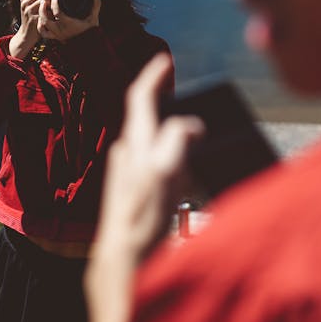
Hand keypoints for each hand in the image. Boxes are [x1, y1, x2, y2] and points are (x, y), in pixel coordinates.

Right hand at [8, 0, 55, 59]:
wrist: (26, 35)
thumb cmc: (32, 20)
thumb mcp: (30, 7)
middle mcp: (24, 3)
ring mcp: (28, 10)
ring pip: (44, 0)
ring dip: (52, 2)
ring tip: (54, 7)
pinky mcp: (34, 17)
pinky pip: (46, 10)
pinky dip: (51, 10)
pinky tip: (52, 14)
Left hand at [37, 0, 100, 42]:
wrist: (89, 46)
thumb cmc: (91, 32)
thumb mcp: (94, 17)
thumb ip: (96, 4)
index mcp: (67, 23)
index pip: (56, 9)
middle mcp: (60, 29)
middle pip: (45, 17)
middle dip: (43, 6)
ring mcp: (56, 34)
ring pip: (42, 25)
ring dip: (40, 15)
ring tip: (42, 6)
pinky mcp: (55, 37)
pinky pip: (43, 33)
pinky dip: (40, 26)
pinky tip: (42, 19)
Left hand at [85, 54, 201, 321]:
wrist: (121, 263)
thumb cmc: (141, 220)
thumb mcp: (164, 175)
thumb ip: (176, 143)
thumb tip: (189, 123)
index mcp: (135, 144)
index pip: (140, 97)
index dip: (153, 75)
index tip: (165, 58)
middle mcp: (128, 155)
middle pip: (146, 117)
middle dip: (166, 102)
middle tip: (186, 92)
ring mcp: (130, 175)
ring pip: (152, 142)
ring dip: (172, 135)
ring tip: (198, 138)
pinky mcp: (137, 195)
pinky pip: (159, 167)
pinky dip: (175, 162)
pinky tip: (189, 178)